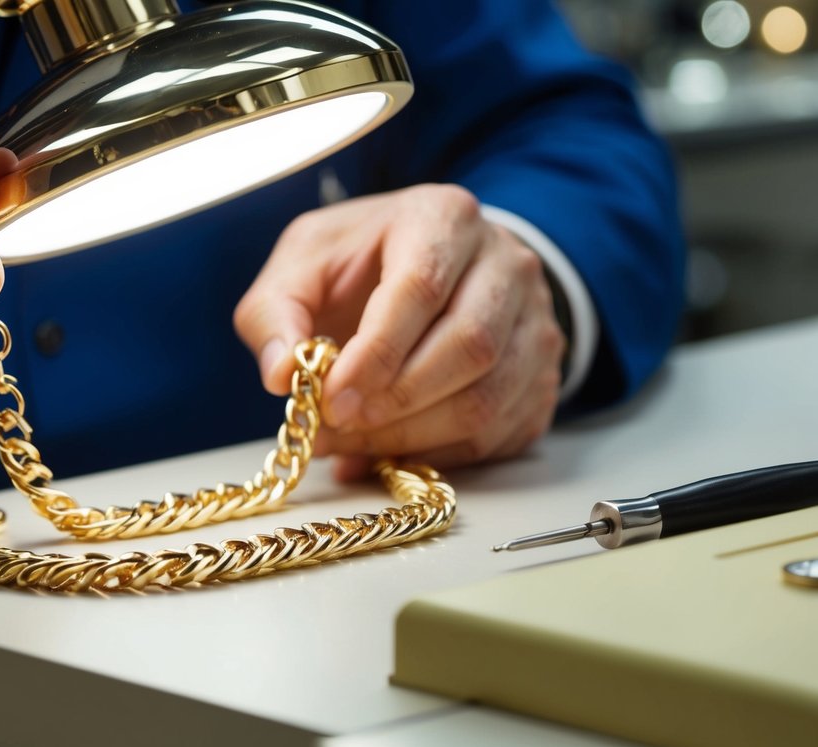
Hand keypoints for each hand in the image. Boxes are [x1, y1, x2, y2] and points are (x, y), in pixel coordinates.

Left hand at [234, 184, 565, 474]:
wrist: (429, 264)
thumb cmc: (359, 264)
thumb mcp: (303, 264)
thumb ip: (276, 312)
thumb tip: (281, 375)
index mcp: (442, 218)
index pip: (421, 288)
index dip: (376, 353)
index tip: (332, 398)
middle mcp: (507, 264)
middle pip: (469, 345)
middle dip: (396, 401)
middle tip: (340, 427)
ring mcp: (537, 321)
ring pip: (489, 397)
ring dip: (414, 436)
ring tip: (352, 447)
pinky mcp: (543, 376)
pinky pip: (501, 433)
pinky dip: (440, 456)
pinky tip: (390, 454)